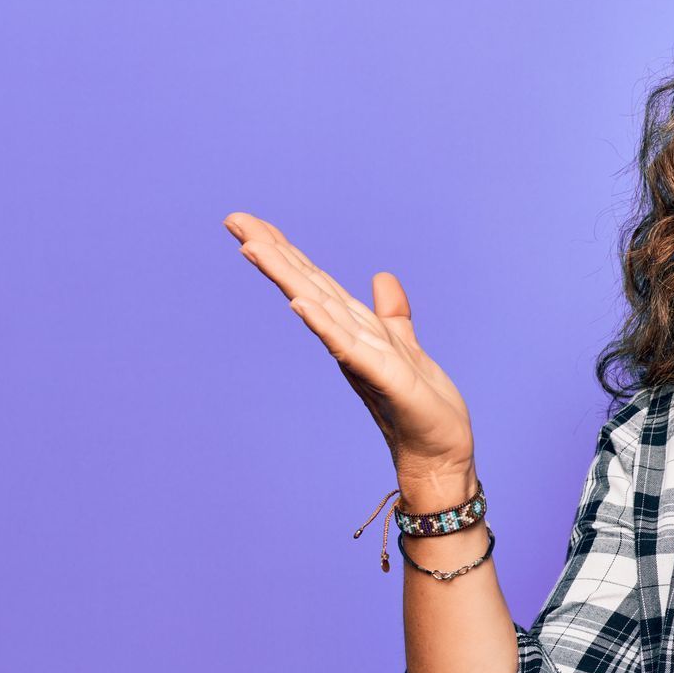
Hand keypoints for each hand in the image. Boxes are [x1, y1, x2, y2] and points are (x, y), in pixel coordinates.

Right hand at [224, 211, 476, 476]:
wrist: (440, 452)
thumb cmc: (422, 406)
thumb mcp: (406, 346)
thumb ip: (391, 314)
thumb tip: (381, 276)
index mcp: (354, 328)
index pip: (314, 282)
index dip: (285, 251)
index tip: (250, 222)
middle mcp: (349, 339)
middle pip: (305, 287)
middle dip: (271, 253)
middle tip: (233, 220)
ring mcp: (361, 358)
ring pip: (318, 309)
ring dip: (287, 278)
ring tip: (254, 247)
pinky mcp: (381, 378)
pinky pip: (347, 347)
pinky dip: (323, 325)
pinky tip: (300, 304)